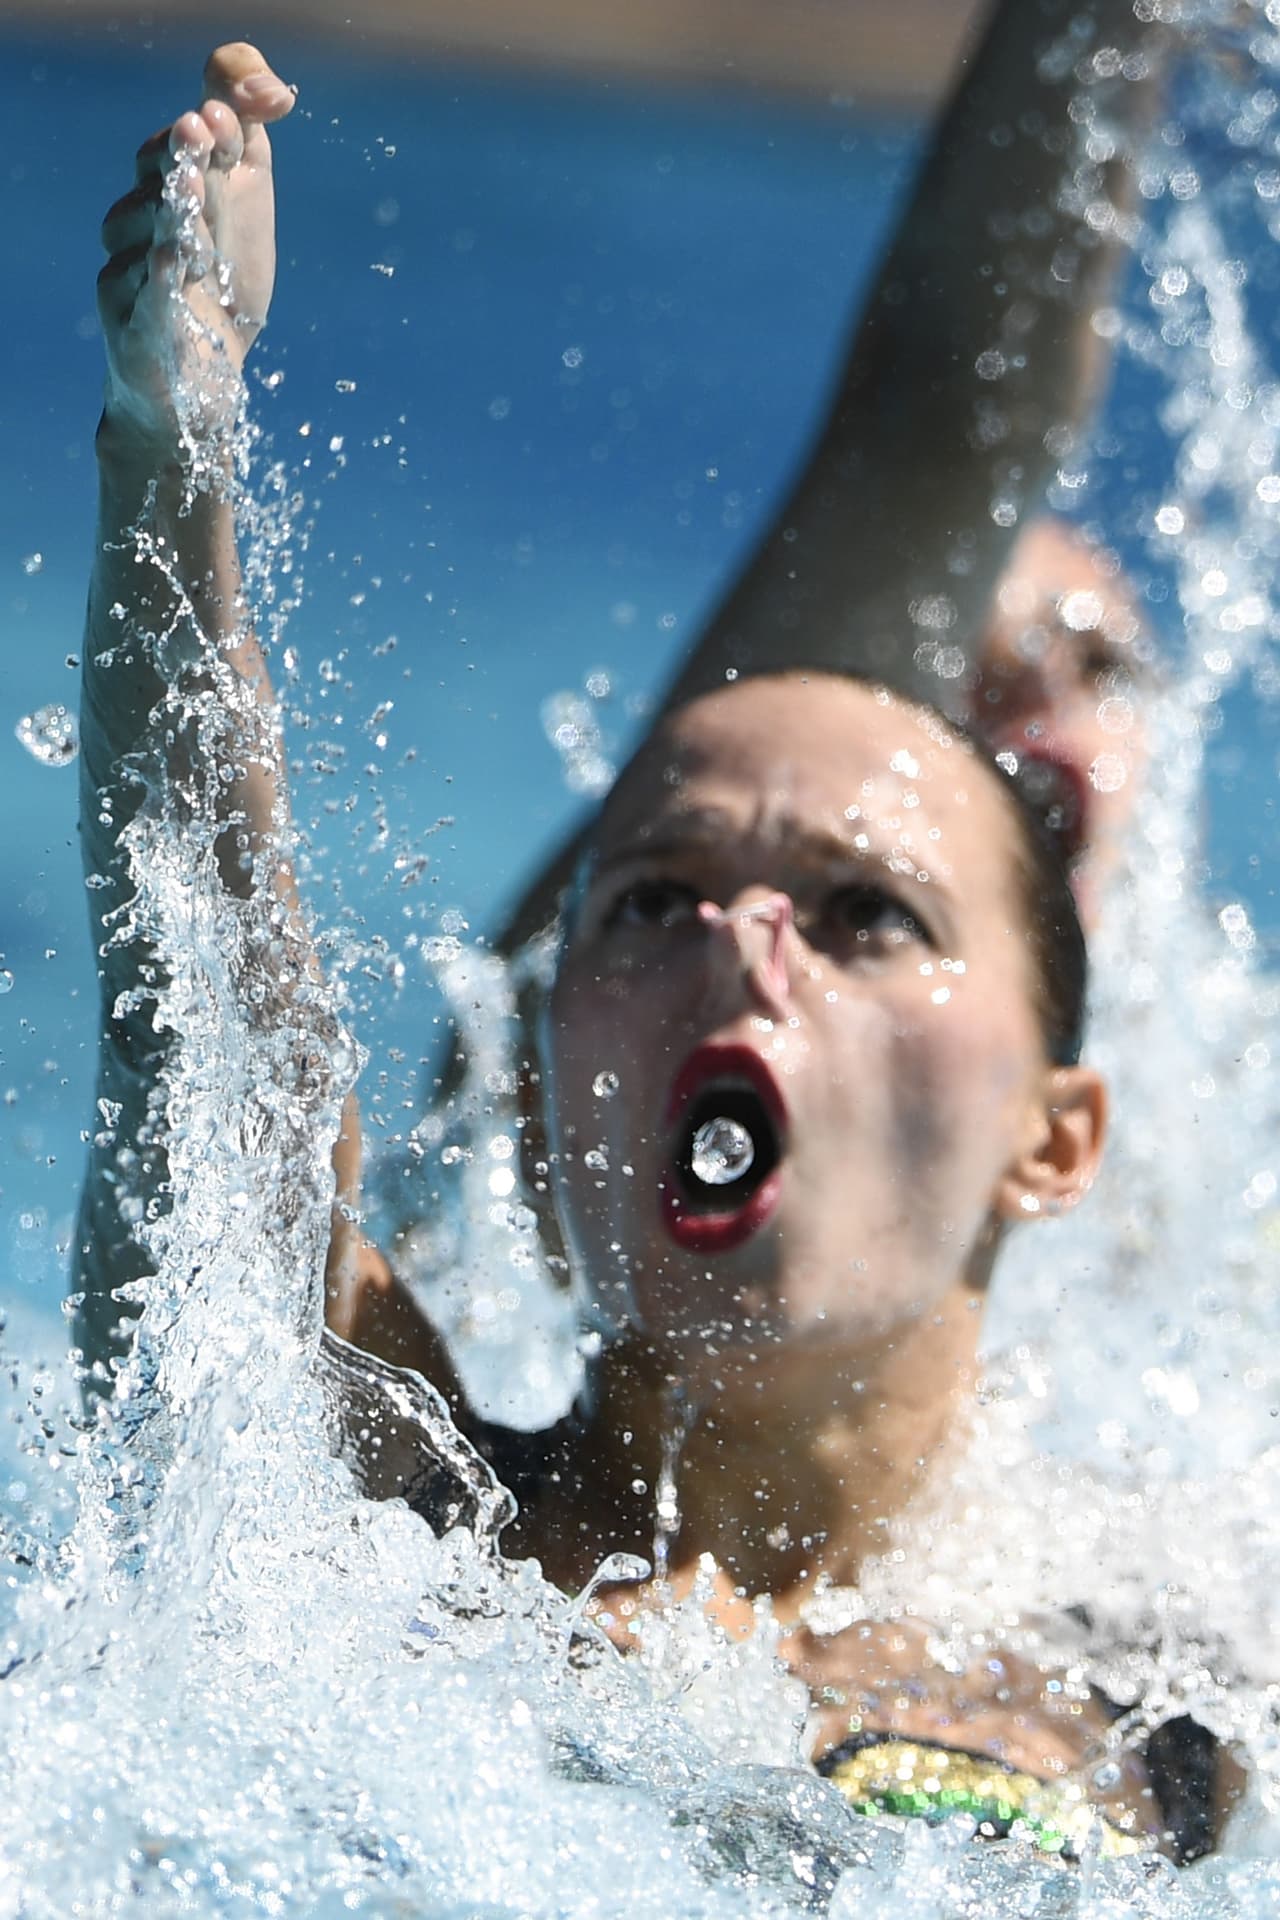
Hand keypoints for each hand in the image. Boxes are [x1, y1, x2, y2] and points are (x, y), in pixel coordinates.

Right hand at [96, 44, 294, 461]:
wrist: (196, 381)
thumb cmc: (220, 290)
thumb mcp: (245, 211)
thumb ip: (248, 146)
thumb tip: (273, 88)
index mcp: (177, 188)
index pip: (186, 137)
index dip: (213, 119)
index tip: (240, 110)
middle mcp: (146, 221)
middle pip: (158, 172)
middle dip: (184, 151)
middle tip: (201, 127)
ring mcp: (131, 270)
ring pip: (147, 227)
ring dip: (174, 209)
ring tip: (191, 190)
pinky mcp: (132, 324)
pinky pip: (146, 294)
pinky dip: (161, 275)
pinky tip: (177, 258)